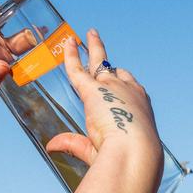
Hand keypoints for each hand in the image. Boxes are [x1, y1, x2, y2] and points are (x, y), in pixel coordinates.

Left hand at [45, 29, 161, 171]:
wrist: (135, 153)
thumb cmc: (127, 157)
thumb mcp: (100, 149)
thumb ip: (76, 144)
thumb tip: (52, 146)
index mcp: (140, 109)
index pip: (129, 88)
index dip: (119, 81)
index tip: (111, 77)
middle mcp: (129, 93)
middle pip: (116, 70)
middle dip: (107, 60)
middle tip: (100, 48)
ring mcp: (112, 87)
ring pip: (99, 62)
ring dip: (94, 47)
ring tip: (88, 34)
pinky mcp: (93, 89)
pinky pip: (78, 68)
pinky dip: (71, 55)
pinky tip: (67, 43)